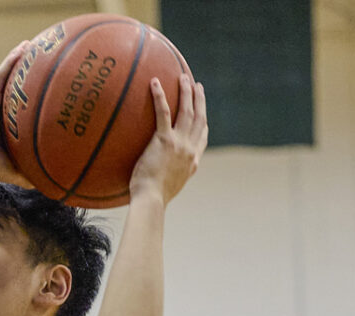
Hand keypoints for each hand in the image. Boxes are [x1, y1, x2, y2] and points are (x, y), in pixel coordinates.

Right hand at [0, 42, 34, 188]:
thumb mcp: (17, 171)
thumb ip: (33, 175)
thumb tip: (54, 188)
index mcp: (5, 125)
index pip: (19, 106)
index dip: (31, 96)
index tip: (46, 90)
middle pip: (15, 86)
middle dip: (27, 73)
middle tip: (42, 61)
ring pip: (9, 75)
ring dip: (19, 60)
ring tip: (32, 46)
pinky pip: (2, 73)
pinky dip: (12, 59)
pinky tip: (24, 48)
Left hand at [128, 73, 207, 204]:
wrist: (151, 200)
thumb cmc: (152, 199)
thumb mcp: (167, 188)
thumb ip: (167, 177)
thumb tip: (156, 177)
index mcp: (192, 162)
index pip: (202, 138)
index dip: (203, 124)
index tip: (202, 113)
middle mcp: (190, 150)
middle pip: (199, 118)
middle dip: (200, 100)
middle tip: (197, 86)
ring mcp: (179, 143)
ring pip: (187, 111)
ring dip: (187, 92)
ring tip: (183, 77)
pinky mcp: (164, 140)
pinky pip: (164, 112)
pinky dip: (160, 96)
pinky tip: (154, 83)